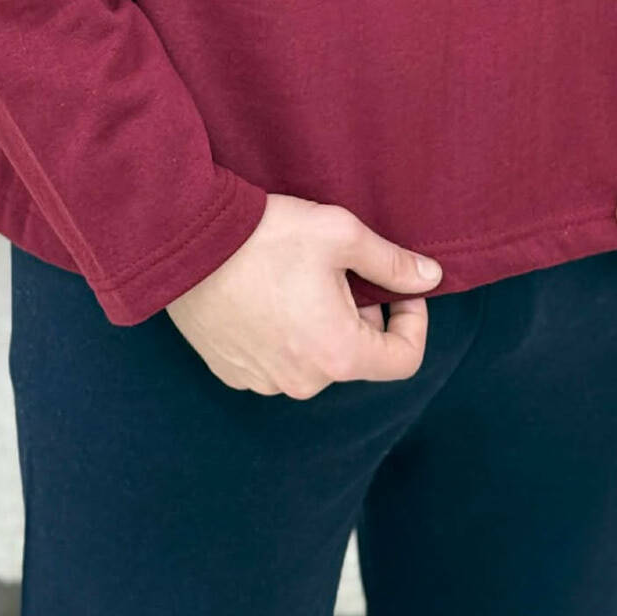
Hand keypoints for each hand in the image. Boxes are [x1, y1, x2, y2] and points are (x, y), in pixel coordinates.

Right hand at [165, 192, 442, 396]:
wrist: (186, 241)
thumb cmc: (266, 236)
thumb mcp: (341, 234)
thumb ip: (392, 262)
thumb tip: (430, 278)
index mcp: (338, 355)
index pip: (403, 360)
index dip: (413, 321)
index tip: (399, 287)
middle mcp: (303, 381)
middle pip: (355, 356)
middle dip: (359, 314)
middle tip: (338, 267)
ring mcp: (264, 381)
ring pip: (315, 357)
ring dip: (320, 323)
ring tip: (297, 276)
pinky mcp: (232, 372)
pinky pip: (276, 359)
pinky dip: (283, 332)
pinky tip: (265, 291)